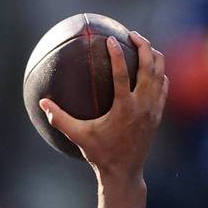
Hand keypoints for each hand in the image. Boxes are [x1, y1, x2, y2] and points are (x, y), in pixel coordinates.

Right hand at [40, 31, 167, 181]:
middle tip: (132, 34)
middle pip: (149, 66)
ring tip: (144, 45)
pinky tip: (152, 68)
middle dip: (143, 46)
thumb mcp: (78, 136)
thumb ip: (60, 119)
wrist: (124, 172)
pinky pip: (164, 86)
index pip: (122, 74)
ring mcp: (153, 108)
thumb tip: (42, 102)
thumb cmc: (100, 154)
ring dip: (154, 56)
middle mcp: (142, 105)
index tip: (110, 40)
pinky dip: (160, 73)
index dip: (116, 55)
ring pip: (161, 73)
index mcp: (124, 108)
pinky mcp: (158, 113)